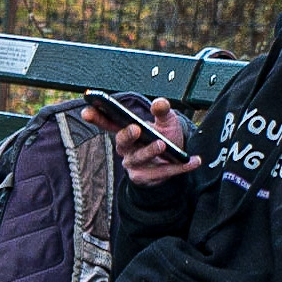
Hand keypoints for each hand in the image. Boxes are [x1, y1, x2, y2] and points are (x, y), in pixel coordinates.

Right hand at [80, 96, 199, 187]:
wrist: (174, 158)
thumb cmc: (165, 136)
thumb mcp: (166, 120)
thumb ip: (163, 111)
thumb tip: (160, 103)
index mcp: (126, 132)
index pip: (108, 123)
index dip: (96, 118)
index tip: (87, 110)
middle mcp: (126, 150)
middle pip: (121, 143)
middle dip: (127, 135)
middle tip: (136, 128)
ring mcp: (135, 166)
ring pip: (140, 159)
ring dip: (150, 151)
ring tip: (163, 144)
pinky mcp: (147, 178)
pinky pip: (164, 172)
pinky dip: (180, 167)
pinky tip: (194, 160)